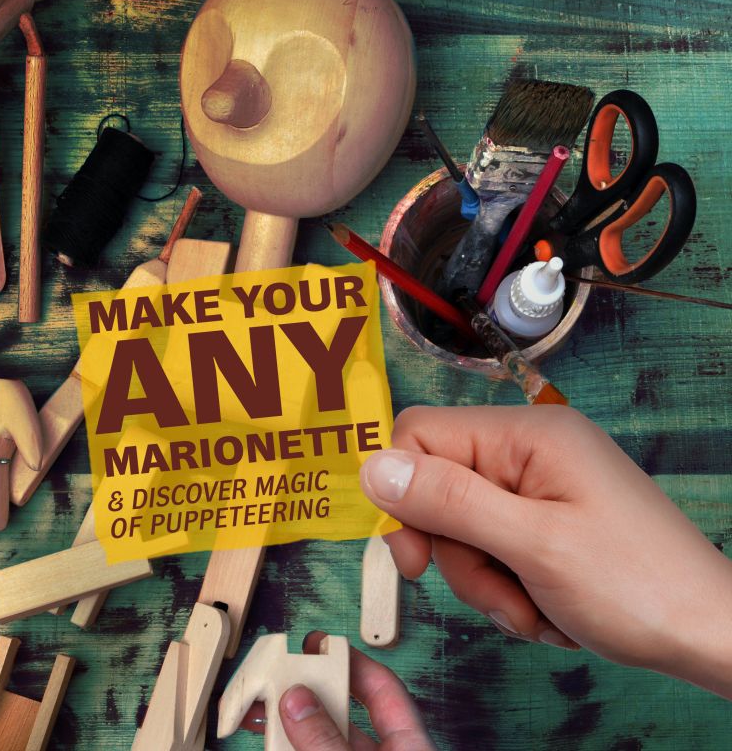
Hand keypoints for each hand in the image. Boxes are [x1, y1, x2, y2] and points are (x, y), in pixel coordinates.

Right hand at [241, 631, 436, 749]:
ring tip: (255, 715)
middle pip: (344, 714)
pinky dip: (290, 749)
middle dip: (307, 695)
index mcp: (410, 744)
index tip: (316, 644)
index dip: (350, 661)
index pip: (383, 688)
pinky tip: (267, 740)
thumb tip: (296, 699)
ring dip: (289, 727)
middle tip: (274, 679)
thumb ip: (328, 740)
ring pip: (323, 742)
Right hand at [359, 405, 731, 697]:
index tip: (416, 557)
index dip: (404, 494)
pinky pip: (493, 549)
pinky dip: (508, 587)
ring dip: (487, 581)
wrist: (711, 636)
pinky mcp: (546, 519)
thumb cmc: (637, 586)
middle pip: (439, 490)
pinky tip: (546, 608)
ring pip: (463, 529)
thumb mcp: (533, 545)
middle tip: (500, 593)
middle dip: (459, 555)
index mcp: (526, 434)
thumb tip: (373, 466)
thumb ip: (450, 501)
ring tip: (535, 609)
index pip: (420, 435)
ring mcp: (539, 486)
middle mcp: (528, 450)